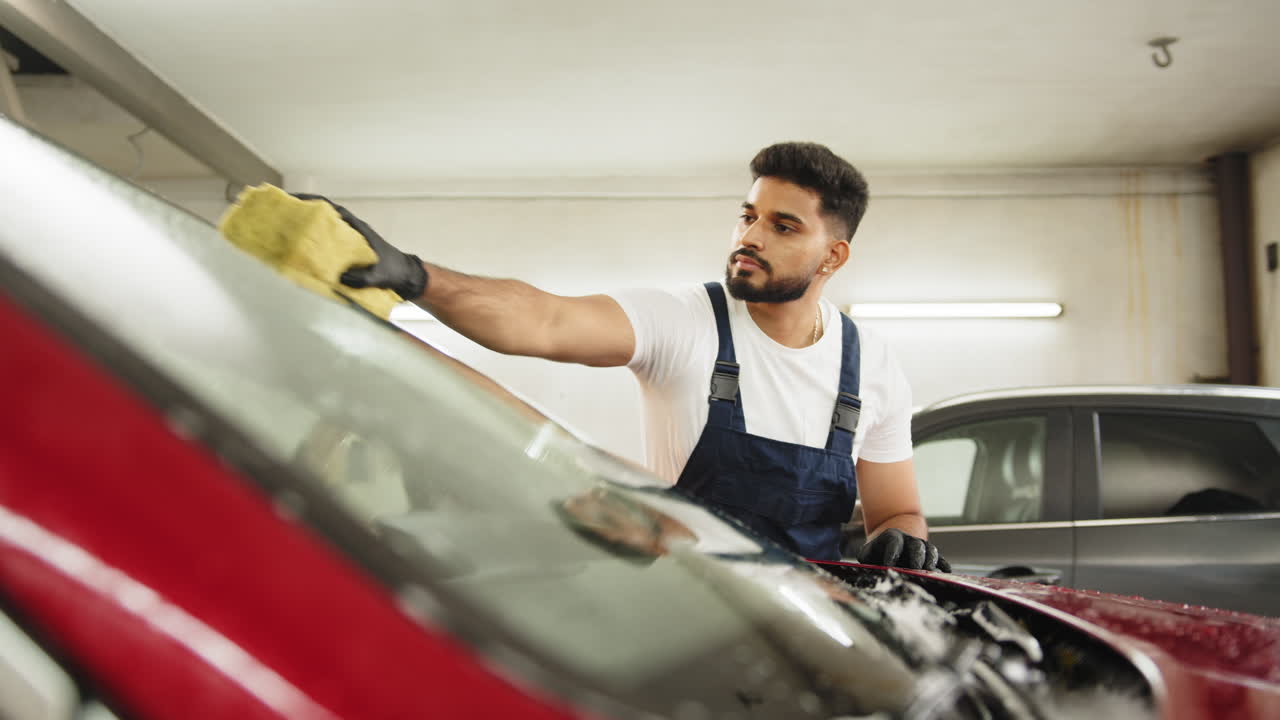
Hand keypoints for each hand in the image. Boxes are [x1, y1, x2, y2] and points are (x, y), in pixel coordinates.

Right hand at [292, 193, 427, 300]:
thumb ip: (363, 278)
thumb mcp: (380, 275)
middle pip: (322, 216)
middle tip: (278, 214)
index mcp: (357, 228)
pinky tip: (299, 253)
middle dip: (301, 213)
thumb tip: (340, 280)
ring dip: (305, 229)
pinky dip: (313, 246)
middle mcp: (351, 232)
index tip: (293, 198)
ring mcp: (348, 242)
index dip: (312, 201)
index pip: (331, 208)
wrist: (406, 278)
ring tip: (282, 231)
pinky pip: (326, 245)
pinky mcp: (347, 254)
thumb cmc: (395, 271)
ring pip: (323, 230)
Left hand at [856, 528, 950, 571]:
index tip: (888, 566)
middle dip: (916, 557)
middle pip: (916, 544)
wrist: (887, 548)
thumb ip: (869, 561)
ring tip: (928, 572)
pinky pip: (941, 559)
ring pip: (930, 550)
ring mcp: (922, 546)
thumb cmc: (874, 555)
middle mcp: (909, 539)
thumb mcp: (867, 556)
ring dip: (931, 561)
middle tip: (914, 569)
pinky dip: (944, 566)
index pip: (894, 541)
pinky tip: (946, 574)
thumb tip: (874, 571)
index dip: (892, 553)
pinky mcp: (931, 557)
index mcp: (892, 536)